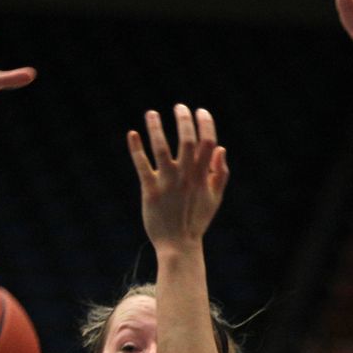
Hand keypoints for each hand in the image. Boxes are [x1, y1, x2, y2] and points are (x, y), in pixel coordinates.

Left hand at [130, 104, 228, 248]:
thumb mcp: (215, 198)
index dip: (206, 124)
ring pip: (162, 149)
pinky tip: (132, 134)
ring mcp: (167, 182)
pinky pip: (142, 165)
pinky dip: (136, 149)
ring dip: (156, 128)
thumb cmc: (197, 220)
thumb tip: (220, 147)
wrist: (179, 245)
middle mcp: (186, 176)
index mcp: (202, 177)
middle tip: (179, 107)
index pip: (208, 143)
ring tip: (151, 113)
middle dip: (184, 120)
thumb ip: (220, 173)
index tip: (201, 111)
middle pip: (187, 141)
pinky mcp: (150, 190)